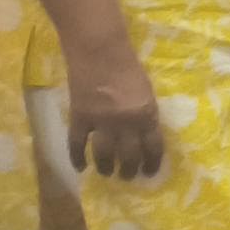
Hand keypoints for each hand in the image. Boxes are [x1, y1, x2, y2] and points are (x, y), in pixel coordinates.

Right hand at [63, 55, 167, 181]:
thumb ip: (145, 113)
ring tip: (107, 174)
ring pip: (104, 154)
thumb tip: (143, 134)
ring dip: (106, 167)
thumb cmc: (127, 67)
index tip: (149, 174)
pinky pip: (77, 144)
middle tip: (127, 177)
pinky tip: (80, 167)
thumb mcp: (146, 92)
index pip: (153, 147)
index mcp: (147, 114)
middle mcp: (127, 122)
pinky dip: (77, 157)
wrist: (100, 52)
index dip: (152, 163)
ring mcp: (101, 121)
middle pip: (129, 155)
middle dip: (130, 170)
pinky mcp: (79, 117)